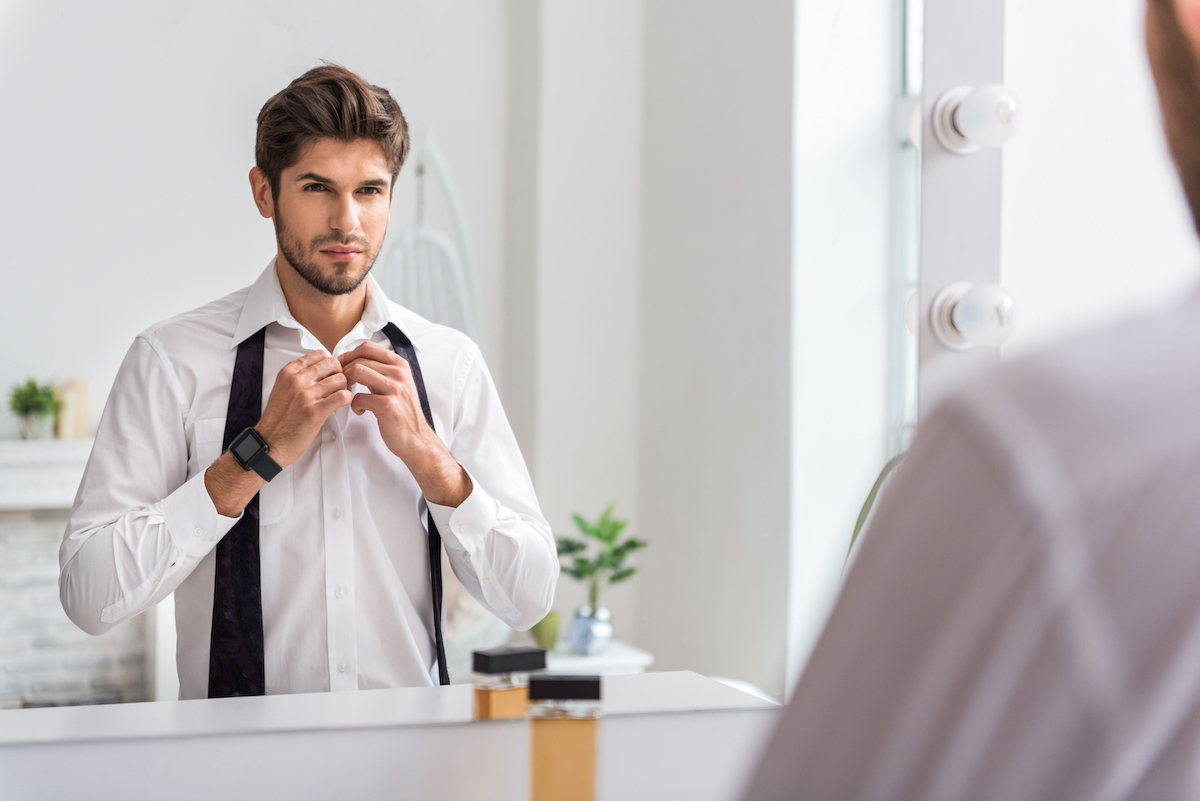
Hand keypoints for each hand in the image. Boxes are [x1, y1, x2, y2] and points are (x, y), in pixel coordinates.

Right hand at [256, 351, 351, 466]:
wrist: (270, 441)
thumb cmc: (279, 418)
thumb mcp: (284, 387)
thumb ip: (301, 375)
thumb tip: (324, 368)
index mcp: (289, 371)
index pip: (320, 354)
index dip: (330, 364)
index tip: (331, 374)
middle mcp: (297, 380)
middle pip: (333, 364)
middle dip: (339, 374)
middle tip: (338, 386)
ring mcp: (306, 395)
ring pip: (340, 379)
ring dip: (344, 388)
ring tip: (338, 397)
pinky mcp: (315, 411)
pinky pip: (342, 396)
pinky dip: (346, 400)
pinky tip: (340, 405)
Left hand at [339, 340, 470, 505]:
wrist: (416, 437)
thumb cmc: (402, 412)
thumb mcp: (398, 384)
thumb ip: (381, 370)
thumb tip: (355, 359)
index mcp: (400, 365)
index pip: (368, 347)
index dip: (349, 355)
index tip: (342, 366)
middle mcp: (399, 373)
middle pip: (359, 359)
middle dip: (344, 371)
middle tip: (342, 384)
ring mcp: (395, 388)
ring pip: (356, 371)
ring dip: (346, 384)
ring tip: (348, 395)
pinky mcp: (388, 405)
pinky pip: (358, 397)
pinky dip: (354, 405)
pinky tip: (359, 411)